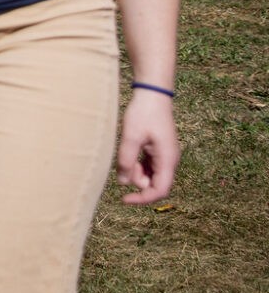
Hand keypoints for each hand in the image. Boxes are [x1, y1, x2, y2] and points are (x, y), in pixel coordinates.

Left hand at [117, 88, 179, 204]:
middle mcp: (170, 160)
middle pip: (156, 184)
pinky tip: (129, 153)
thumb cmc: (143, 112)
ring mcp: (165, 155)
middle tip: (124, 165)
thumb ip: (127, 160)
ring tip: (126, 154)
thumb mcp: (131, 136)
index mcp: (167, 159)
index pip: (160, 190)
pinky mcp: (159, 150)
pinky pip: (149, 165)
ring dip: (137, 172)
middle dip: (138, 181)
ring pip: (151, 175)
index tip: (124, 199)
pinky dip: (138, 164)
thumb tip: (123, 183)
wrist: (153, 93)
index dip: (143, 198)